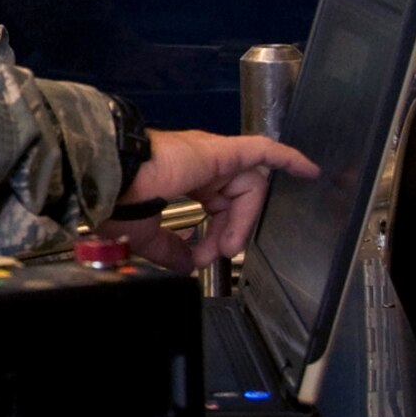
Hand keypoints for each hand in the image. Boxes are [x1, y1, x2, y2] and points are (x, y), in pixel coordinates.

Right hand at [98, 129, 318, 271]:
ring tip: (229, 243)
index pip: (216, 205)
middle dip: (230, 230)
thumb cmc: (117, 198)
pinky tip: (308, 170)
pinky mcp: (220, 151)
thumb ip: (168, 248)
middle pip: (234, 198)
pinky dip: (288, 158)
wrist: (107, 175)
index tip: (199, 257)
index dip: (215, 234)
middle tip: (218, 252)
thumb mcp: (143, 233)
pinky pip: (263, 151)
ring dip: (243, 219)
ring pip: (247, 186)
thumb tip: (185, 265)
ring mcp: (210, 154)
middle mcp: (198, 162)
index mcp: (180, 176)